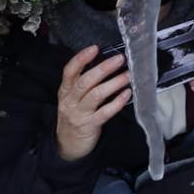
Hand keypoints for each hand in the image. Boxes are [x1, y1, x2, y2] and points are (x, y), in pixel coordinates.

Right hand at [55, 46, 130, 162]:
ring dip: (114, 83)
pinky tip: (127, 94)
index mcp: (65, 91)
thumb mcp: (73, 97)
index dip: (81, 59)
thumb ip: (84, 82)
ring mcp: (79, 114)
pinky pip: (104, 113)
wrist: (67, 144)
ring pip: (96, 96)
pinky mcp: (90, 125)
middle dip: (103, 69)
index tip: (95, 48)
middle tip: (120, 59)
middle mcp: (70, 101)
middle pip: (85, 82)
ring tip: (128, 75)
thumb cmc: (75, 114)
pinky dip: (117, 102)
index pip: (69, 71)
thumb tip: (106, 62)